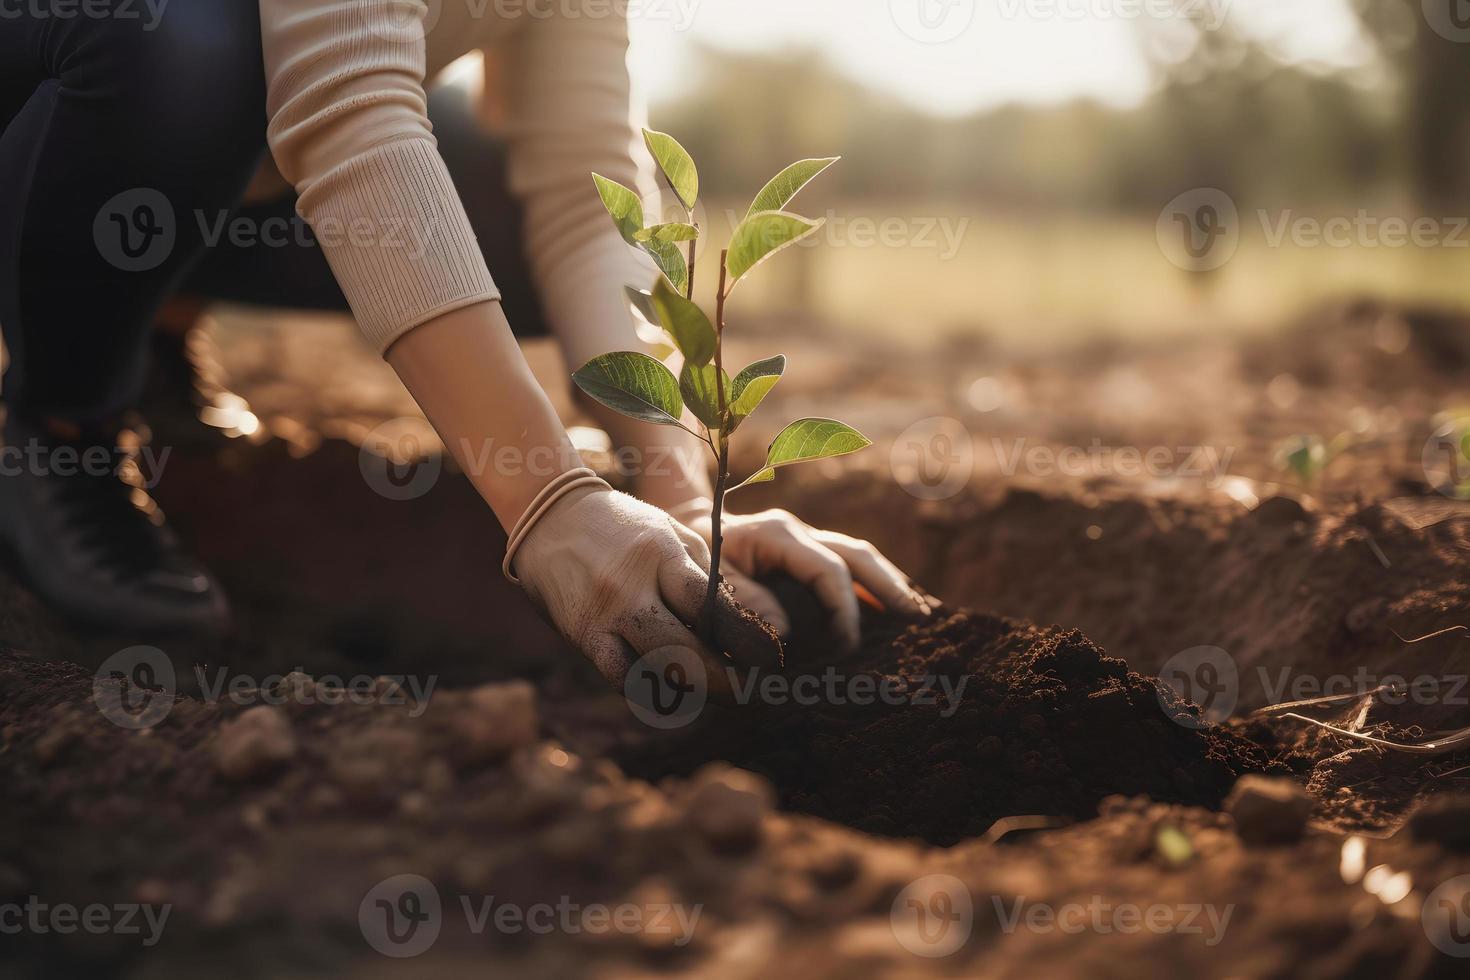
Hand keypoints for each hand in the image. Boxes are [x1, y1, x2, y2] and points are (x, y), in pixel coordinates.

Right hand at [513, 485, 776, 687]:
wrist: (551, 517)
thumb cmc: (625, 528)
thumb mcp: (671, 534)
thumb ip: (705, 576)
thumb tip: (741, 627)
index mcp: (661, 555)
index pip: (710, 606)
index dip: (745, 640)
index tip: (770, 660)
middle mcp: (631, 587)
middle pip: (685, 650)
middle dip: (724, 681)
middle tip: (748, 692)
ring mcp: (604, 615)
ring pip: (653, 672)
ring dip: (692, 692)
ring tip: (715, 693)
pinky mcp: (582, 635)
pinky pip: (621, 678)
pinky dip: (651, 690)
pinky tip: (672, 692)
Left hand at [677, 506, 931, 651]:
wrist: (678, 526)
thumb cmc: (691, 555)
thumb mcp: (709, 577)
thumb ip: (745, 600)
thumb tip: (786, 633)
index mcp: (778, 535)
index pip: (829, 571)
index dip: (843, 610)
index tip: (845, 646)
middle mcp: (798, 532)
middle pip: (856, 555)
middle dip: (889, 586)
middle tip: (918, 618)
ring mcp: (803, 539)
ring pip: (857, 555)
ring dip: (886, 583)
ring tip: (916, 612)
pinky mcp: (802, 552)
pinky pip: (844, 563)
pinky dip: (868, 583)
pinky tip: (888, 605)